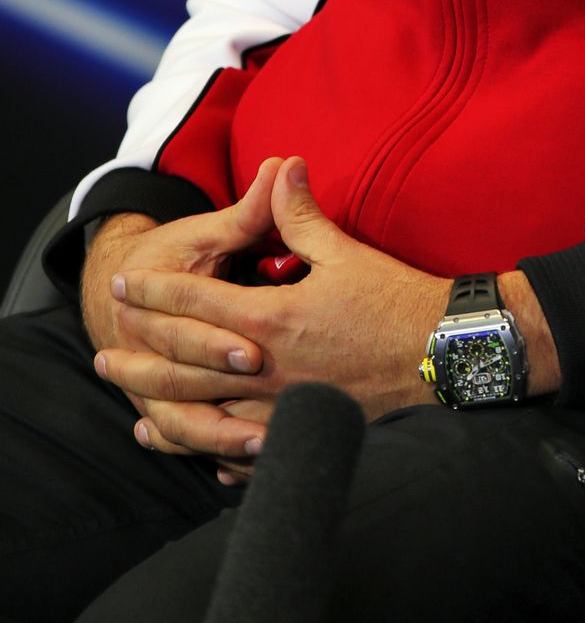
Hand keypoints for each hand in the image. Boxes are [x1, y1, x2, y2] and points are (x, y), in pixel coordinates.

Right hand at [85, 159, 284, 468]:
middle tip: (263, 399)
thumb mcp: (210, 230)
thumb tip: (290, 162)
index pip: (196, 318)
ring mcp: (163, 383)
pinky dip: (210, 455)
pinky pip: (188, 440)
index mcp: (174, 297)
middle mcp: (161, 348)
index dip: (222, 335)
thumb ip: (255, 206)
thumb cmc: (175, 253)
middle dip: (221, 387)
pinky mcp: (171, 407)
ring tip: (260, 446)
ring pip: (185, 422)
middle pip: (188, 377)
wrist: (119, 281)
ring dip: (218, 435)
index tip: (256, 348)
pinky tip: (240, 469)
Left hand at [106, 158, 449, 433]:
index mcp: (270, 318)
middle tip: (104, 356)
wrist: (441, 353)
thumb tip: (282, 167)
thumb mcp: (343, 251)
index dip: (156, 291)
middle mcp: (266, 368)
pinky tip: (200, 455)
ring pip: (206, 417)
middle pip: (185, 367)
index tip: (124, 284)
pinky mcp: (303, 432)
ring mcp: (281, 410)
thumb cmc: (395, 300)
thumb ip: (299, 215)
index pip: (196, 303)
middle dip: (141, 358)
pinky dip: (214, 453)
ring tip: (136, 414)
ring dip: (166, 412)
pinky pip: (245, 451)